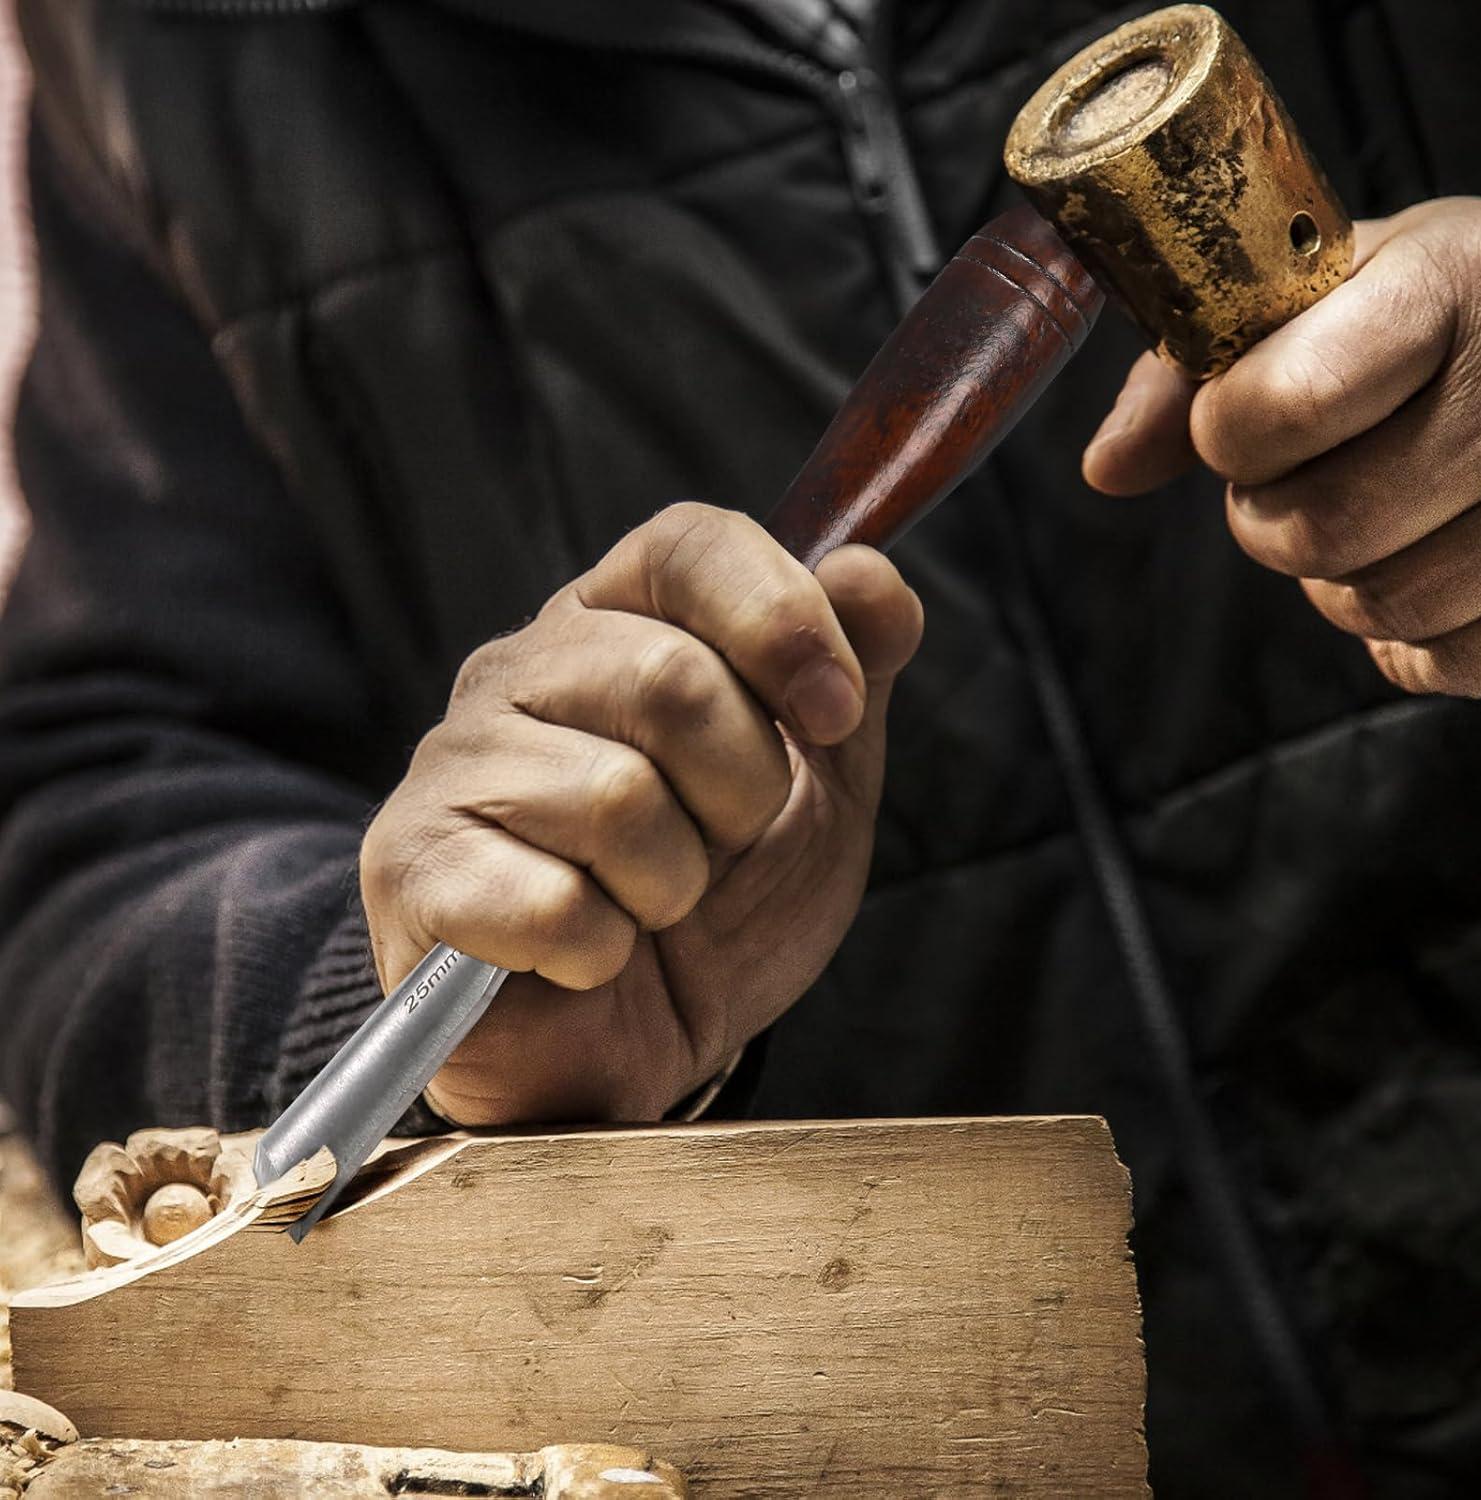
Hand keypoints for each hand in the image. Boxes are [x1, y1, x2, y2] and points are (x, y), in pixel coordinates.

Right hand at [360, 502, 922, 1123]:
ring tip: (646, 904)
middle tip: (722, 846)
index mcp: (616, 622)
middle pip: (668, 678)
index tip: (834, 713)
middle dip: (742, 791)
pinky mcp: (412, 870)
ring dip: (672, 884)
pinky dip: (602, 951)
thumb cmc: (727, 902)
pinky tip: (585, 956)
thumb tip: (868, 573)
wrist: (641, 1048)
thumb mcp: (823, 786)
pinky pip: (554, 904)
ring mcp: (452, 766)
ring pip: (616, 799)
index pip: (688, 546)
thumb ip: (852, 676)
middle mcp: (518, 671)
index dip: (780, 619)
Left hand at [1082, 196, 1480, 695]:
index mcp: (1451, 283)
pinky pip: (1445, 660)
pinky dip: (1412, 633)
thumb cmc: (1436, 311)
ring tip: (1381, 508)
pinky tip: (1431, 557)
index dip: (1230, 432)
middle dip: (1277, 515)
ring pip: (1381, 605)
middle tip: (1310, 472)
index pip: (1281, 409)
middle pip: (1318, 529)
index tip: (1245, 416)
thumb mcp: (1323, 294)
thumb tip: (1107, 468)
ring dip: (1342, 579)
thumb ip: (1194, 374)